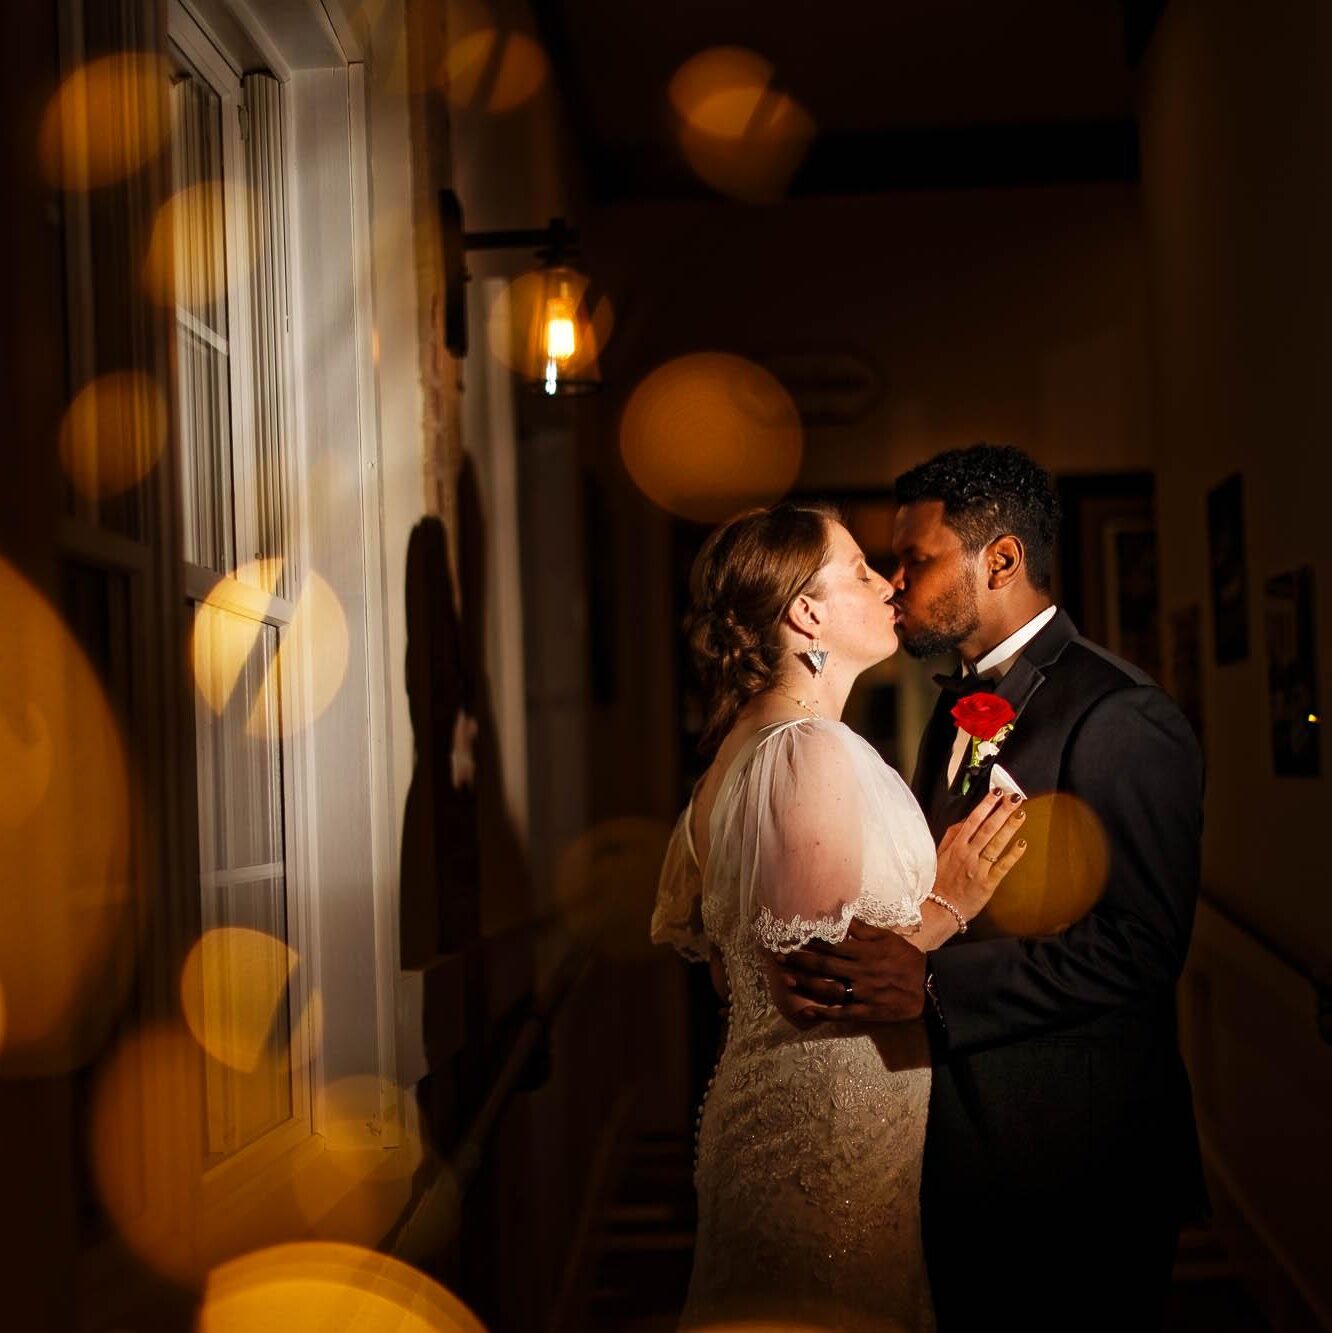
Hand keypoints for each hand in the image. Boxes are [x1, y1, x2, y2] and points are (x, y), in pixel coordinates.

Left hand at [774, 921, 928, 1023]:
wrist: (928, 987)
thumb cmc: (906, 959)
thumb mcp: (887, 937)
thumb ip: (862, 929)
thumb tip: (841, 914)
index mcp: (864, 952)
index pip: (832, 944)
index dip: (810, 941)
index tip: (791, 937)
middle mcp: (860, 972)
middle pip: (824, 966)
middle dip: (800, 961)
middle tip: (778, 957)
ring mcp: (862, 993)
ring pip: (829, 989)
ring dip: (806, 984)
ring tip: (786, 980)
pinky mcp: (867, 1012)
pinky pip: (842, 1013)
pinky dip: (824, 1013)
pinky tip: (808, 1011)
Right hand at [933, 789, 1027, 920]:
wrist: (938, 910)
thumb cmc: (939, 882)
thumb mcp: (940, 855)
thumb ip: (952, 836)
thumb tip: (967, 820)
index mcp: (955, 846)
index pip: (972, 821)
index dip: (985, 806)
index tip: (996, 793)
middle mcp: (967, 855)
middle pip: (987, 828)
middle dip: (1002, 811)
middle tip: (1015, 797)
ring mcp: (978, 868)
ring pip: (996, 843)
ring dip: (1009, 827)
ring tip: (1021, 813)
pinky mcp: (987, 883)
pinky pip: (1002, 866)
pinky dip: (1012, 855)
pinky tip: (1022, 844)